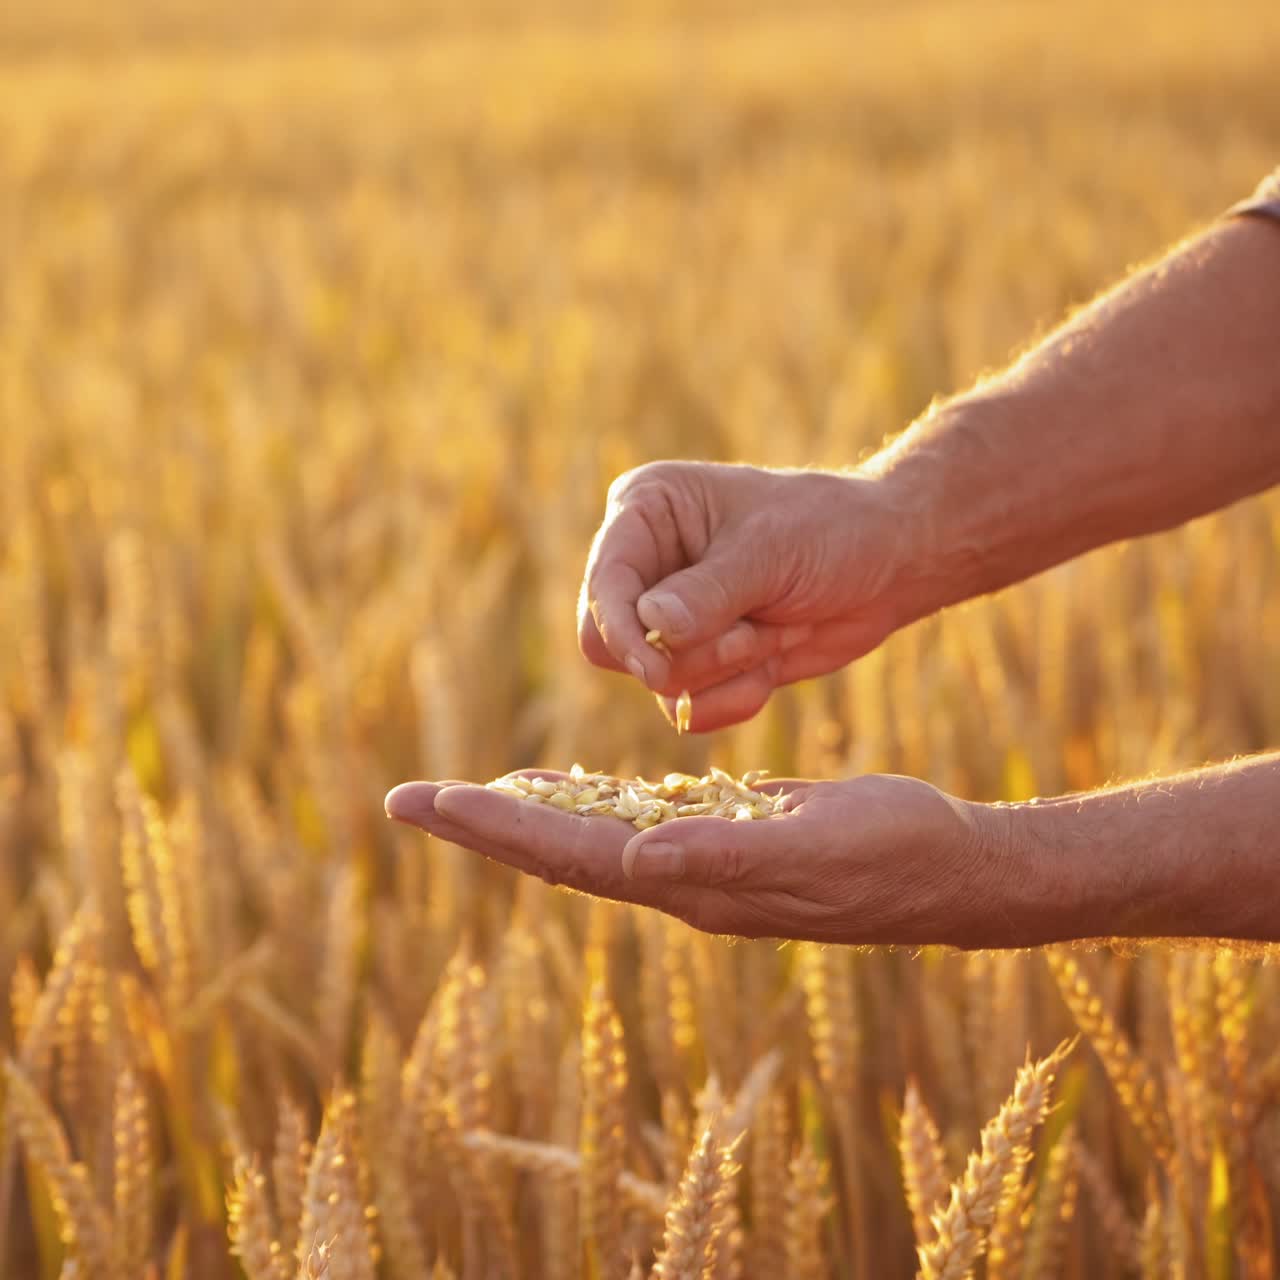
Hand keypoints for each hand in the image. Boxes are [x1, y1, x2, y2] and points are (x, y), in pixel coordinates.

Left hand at [385, 773, 1022, 947]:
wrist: (946, 871)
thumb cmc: (894, 854)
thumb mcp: (816, 847)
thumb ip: (729, 855)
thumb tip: (641, 858)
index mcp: (691, 883)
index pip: (569, 855)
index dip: (496, 829)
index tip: (426, 802)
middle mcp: (681, 881)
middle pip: (559, 851)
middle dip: (482, 824)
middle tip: (404, 799)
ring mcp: (700, 865)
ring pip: (589, 838)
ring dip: (523, 815)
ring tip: (463, 795)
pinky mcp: (723, 840)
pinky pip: (634, 822)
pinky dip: (587, 802)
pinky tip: (568, 786)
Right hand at [577, 462, 909, 730]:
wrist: (887, 566)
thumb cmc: (830, 530)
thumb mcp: (772, 550)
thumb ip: (708, 592)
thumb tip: (653, 629)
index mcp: (645, 511)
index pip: (604, 585)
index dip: (620, 630)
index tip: (656, 669)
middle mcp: (645, 566)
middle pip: (611, 645)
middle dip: (686, 655)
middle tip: (748, 635)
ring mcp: (667, 620)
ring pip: (657, 683)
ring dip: (725, 670)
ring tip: (776, 631)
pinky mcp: (697, 664)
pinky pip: (690, 710)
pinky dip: (736, 697)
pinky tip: (775, 665)